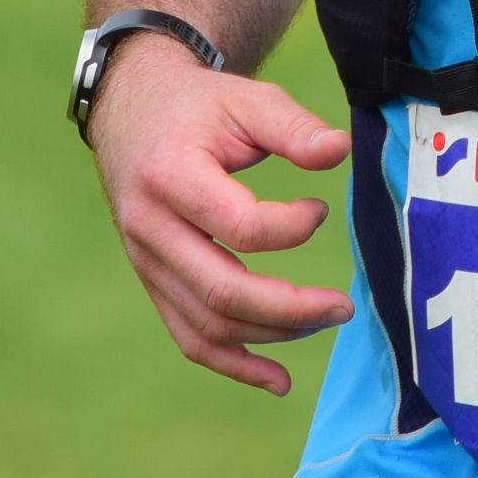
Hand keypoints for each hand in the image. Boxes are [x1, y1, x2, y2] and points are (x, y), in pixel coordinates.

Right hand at [91, 42, 352, 395]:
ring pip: (207, 324)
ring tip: (325, 321)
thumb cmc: (198, 107)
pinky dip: (234, 364)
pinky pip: (189, 336)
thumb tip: (339, 151)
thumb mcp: (245, 99)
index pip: (239, 228)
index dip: (292, 227)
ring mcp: (147, 262)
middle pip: (222, 293)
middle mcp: (150, 228)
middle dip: (290, 308)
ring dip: (272, 335)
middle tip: (344, 306)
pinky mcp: (154, 281)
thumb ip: (292, 127)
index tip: (321, 208)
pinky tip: (278, 379)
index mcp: (171, 177)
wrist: (133, 113)